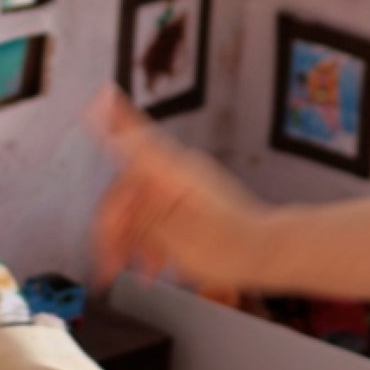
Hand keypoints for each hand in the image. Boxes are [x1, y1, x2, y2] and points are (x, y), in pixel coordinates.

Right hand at [88, 87, 269, 290]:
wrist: (270, 252)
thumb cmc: (232, 248)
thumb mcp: (177, 242)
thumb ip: (142, 218)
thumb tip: (121, 200)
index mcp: (175, 174)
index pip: (137, 139)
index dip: (115, 119)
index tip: (99, 97)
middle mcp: (179, 172)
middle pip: (128, 189)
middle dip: (112, 227)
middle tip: (107, 264)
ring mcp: (185, 186)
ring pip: (140, 207)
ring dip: (128, 240)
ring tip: (121, 272)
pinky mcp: (191, 201)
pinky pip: (157, 216)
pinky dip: (148, 241)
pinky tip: (148, 267)